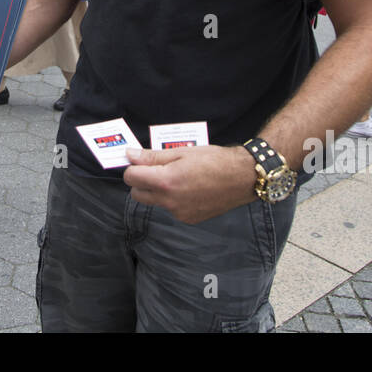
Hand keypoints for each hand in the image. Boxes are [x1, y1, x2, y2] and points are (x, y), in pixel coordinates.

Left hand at [123, 144, 254, 223]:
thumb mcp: (181, 152)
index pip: (131, 178)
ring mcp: (179, 213)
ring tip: (178, 177)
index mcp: (166, 182)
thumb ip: (152, 156)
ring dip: (158, 191)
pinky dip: (173, 199)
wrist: (241, 178)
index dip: (133, 167)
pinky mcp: (188, 218)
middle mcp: (170, 201)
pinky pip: (171, 208)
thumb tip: (130, 155)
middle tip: (156, 168)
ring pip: (155, 202)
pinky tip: (189, 188)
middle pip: (138, 194)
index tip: (140, 161)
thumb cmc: (214, 160)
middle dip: (141, 181)